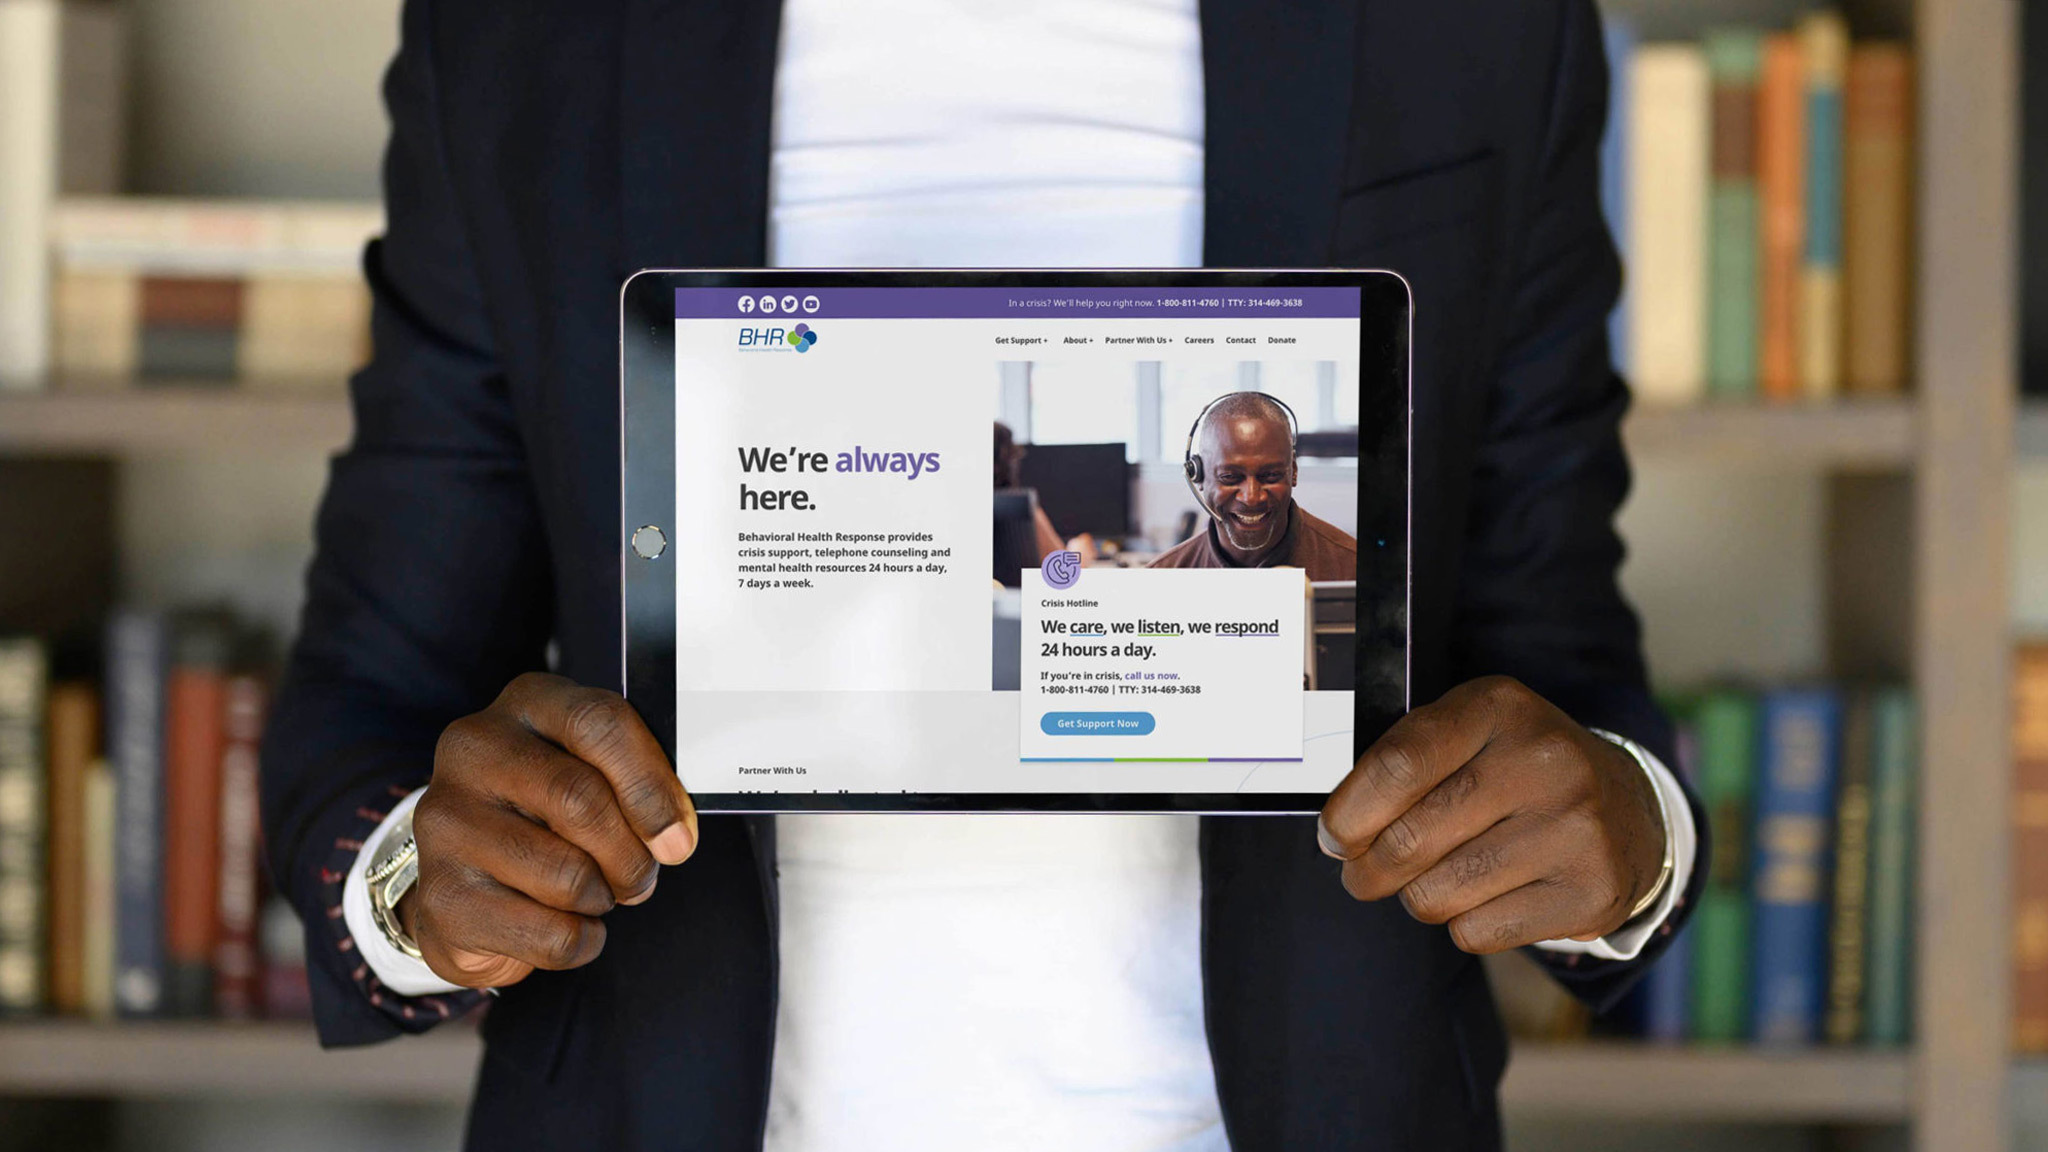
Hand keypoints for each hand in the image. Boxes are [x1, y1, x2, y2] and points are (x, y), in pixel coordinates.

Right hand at [400, 672, 697, 987]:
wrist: (470, 882)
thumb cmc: (549, 818)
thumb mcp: (594, 775)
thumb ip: (637, 787)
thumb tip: (673, 835)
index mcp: (526, 704)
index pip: (599, 723)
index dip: (650, 786)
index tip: (677, 837)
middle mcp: (473, 750)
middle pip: (581, 799)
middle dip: (630, 855)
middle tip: (641, 878)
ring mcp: (445, 820)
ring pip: (566, 874)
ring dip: (602, 898)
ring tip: (595, 895)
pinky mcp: (440, 895)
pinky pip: (547, 933)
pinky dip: (580, 941)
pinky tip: (570, 927)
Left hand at [1317, 676, 1664, 953]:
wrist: (1628, 809)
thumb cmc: (1517, 771)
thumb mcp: (1468, 735)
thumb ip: (1402, 767)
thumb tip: (1339, 836)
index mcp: (1498, 707)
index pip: (1397, 766)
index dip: (1348, 814)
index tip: (1334, 837)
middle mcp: (1543, 761)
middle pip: (1409, 840)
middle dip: (1368, 870)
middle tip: (1363, 874)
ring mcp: (1574, 828)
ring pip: (1438, 895)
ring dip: (1417, 898)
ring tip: (1433, 881)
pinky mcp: (1590, 891)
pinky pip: (1479, 933)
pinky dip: (1464, 924)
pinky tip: (1487, 897)